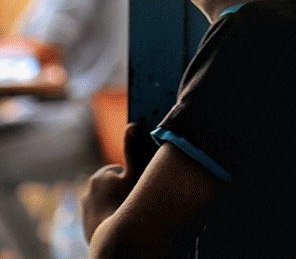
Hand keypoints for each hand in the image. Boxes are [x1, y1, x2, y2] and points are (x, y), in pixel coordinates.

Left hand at [81, 122, 156, 241]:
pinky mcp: (86, 225)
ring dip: (117, 205)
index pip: (123, 172)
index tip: (137, 190)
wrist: (113, 243)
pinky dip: (110, 217)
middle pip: (115, 186)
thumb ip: (133, 148)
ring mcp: (86, 209)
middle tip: (132, 203)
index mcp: (100, 176)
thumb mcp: (135, 174)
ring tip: (126, 213)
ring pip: (110, 201)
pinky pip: (103, 215)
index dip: (133, 180)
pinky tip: (118, 222)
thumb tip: (132, 124)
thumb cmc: (126, 205)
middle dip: (124, 192)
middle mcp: (89, 191)